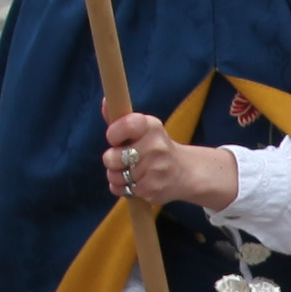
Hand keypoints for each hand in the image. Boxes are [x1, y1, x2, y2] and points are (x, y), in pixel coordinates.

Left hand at [104, 110, 234, 211]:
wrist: (184, 172)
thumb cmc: (155, 147)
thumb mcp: (142, 128)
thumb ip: (120, 117)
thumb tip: (106, 100)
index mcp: (151, 126)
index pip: (123, 126)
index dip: (113, 135)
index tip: (116, 139)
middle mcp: (155, 146)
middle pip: (111, 158)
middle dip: (111, 161)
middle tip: (123, 159)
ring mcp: (156, 169)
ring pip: (115, 176)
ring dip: (117, 176)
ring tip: (130, 172)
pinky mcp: (153, 189)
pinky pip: (123, 191)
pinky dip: (124, 189)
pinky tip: (136, 183)